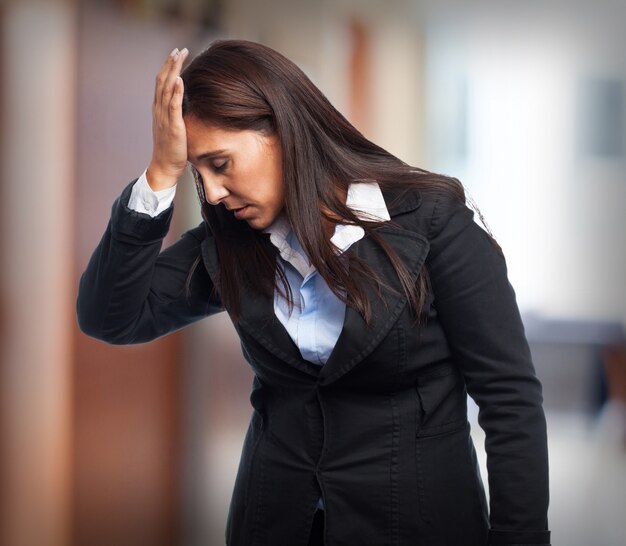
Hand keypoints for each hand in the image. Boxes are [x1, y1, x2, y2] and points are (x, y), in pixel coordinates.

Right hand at [147, 47, 189, 190]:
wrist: (164, 167)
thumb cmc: (172, 150)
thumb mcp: (173, 127)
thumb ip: (177, 113)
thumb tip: (186, 102)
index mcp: (159, 109)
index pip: (162, 82)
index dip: (168, 67)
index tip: (177, 53)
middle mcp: (159, 110)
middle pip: (163, 81)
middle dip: (171, 63)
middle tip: (180, 49)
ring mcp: (164, 118)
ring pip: (167, 89)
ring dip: (173, 71)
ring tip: (179, 56)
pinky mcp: (172, 127)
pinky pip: (173, 107)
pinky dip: (176, 92)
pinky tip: (180, 80)